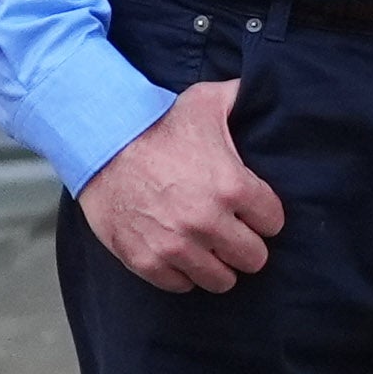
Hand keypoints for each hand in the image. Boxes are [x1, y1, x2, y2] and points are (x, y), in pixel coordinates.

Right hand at [78, 77, 284, 292]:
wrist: (98, 141)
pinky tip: (180, 256)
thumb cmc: (156, 123)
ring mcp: (176, 244)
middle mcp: (208, 221)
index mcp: (233, 187)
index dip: (264, 216)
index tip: (251, 211)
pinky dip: (182, 274)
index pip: (274, 223)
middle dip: (246, 245)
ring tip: (209, 249)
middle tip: (233, 234)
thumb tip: (267, 88)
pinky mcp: (146, 259)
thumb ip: (242, 98)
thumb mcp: (206, 102)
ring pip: (221, 280)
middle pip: (254, 258)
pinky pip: (181, 285)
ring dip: (218, 265)